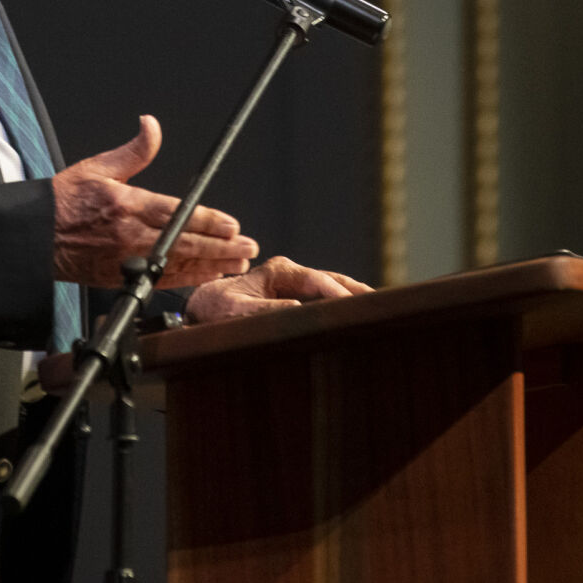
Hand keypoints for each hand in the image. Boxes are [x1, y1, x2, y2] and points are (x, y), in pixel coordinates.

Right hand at [52, 115, 258, 287]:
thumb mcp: (97, 166)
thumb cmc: (64, 201)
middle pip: (184, 243)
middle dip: (220, 247)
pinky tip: (208, 275)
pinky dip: (188, 279)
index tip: (231, 224)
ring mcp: (126, 259)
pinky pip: (161, 280)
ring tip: (238, 264)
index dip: (206, 221)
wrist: (35, 238)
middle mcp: (129, 235)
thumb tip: (151, 125)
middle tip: (248, 247)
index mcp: (125, 204)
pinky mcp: (121, 277)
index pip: (175, 213)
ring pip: (178, 265)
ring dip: (211, 265)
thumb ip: (133, 151)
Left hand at [184, 255, 374, 322]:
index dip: (337, 293)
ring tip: (375, 307)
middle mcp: (288, 271)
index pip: (316, 280)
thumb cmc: (217, 310)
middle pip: (330, 278)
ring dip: (351, 295)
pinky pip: (323, 294)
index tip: (354, 306)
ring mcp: (292, 280)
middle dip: (354, 290)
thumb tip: (297, 308)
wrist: (203, 308)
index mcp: (279, 270)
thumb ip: (265, 310)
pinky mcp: (293, 291)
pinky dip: (341, 301)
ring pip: (330, 284)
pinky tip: (354, 312)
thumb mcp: (237, 312)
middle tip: (379, 303)